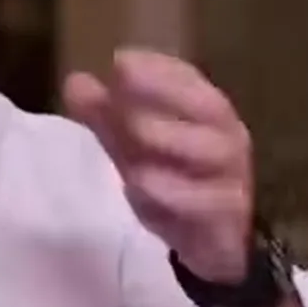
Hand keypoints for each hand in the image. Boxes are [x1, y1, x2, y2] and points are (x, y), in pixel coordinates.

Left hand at [64, 48, 254, 283]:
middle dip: (166, 93)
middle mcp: (227, 138)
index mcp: (207, 114)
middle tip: (120, 89)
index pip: (189, 80)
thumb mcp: (134, 149)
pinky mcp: (228, 217)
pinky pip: (208, 201)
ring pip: (214, 151)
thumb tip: (74, 80)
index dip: (158, 68)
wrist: (213, 245)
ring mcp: (233, 177)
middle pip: (210, 107)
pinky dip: (174, 192)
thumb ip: (106, 117)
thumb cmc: (174, 182)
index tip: (120, 61)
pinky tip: (139, 184)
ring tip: (133, 132)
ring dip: (171, 138)